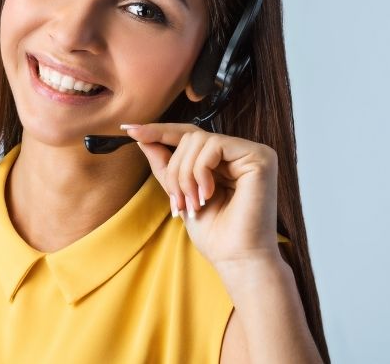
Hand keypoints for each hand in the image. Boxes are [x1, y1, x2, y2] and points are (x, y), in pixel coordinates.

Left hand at [123, 122, 281, 267]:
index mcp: (223, 160)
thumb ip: (165, 165)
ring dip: (186, 175)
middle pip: (190, 138)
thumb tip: (142, 138)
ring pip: (199, 140)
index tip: (129, 129)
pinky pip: (214, 146)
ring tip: (194, 203)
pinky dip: (201, 171)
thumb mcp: (180, 194)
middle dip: (175, 170)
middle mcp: (239, 152)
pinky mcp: (260, 157)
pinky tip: (208, 194)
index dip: (159, 131)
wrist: (236, 259)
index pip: (188, 135)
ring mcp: (251, 152)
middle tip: (179, 203)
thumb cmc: (214, 234)